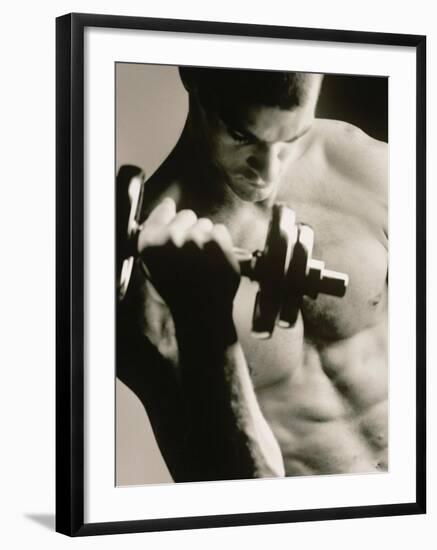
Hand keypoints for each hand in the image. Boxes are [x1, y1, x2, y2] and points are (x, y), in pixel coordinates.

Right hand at [137, 198, 240, 326]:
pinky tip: (215, 261)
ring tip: (203, 261)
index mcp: (150, 242)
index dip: (172, 218)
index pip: (164, 210)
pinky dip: (221, 243)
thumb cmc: (176, 289)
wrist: (201, 311)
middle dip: (190, 230)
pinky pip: (221, 230)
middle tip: (191, 254)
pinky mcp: (217, 242)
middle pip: (187, 215)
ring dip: (206, 238)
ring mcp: (195, 238)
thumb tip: (167, 204)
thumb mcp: (152, 264)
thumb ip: (156, 233)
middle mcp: (171, 236)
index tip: (177, 230)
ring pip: (205, 223)